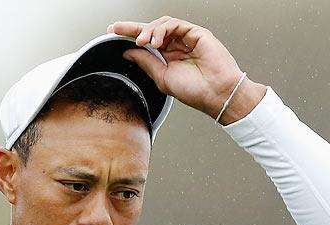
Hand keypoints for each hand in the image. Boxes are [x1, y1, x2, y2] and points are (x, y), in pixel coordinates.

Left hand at [107, 16, 265, 123]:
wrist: (217, 95)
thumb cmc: (196, 91)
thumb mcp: (162, 78)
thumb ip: (146, 63)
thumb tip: (129, 53)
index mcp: (169, 58)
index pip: (146, 42)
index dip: (129, 36)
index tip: (113, 32)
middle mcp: (177, 46)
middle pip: (151, 30)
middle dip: (132, 28)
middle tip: (117, 29)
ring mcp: (187, 38)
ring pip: (162, 25)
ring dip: (148, 31)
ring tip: (142, 41)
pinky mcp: (196, 33)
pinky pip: (175, 24)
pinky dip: (162, 30)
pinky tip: (155, 40)